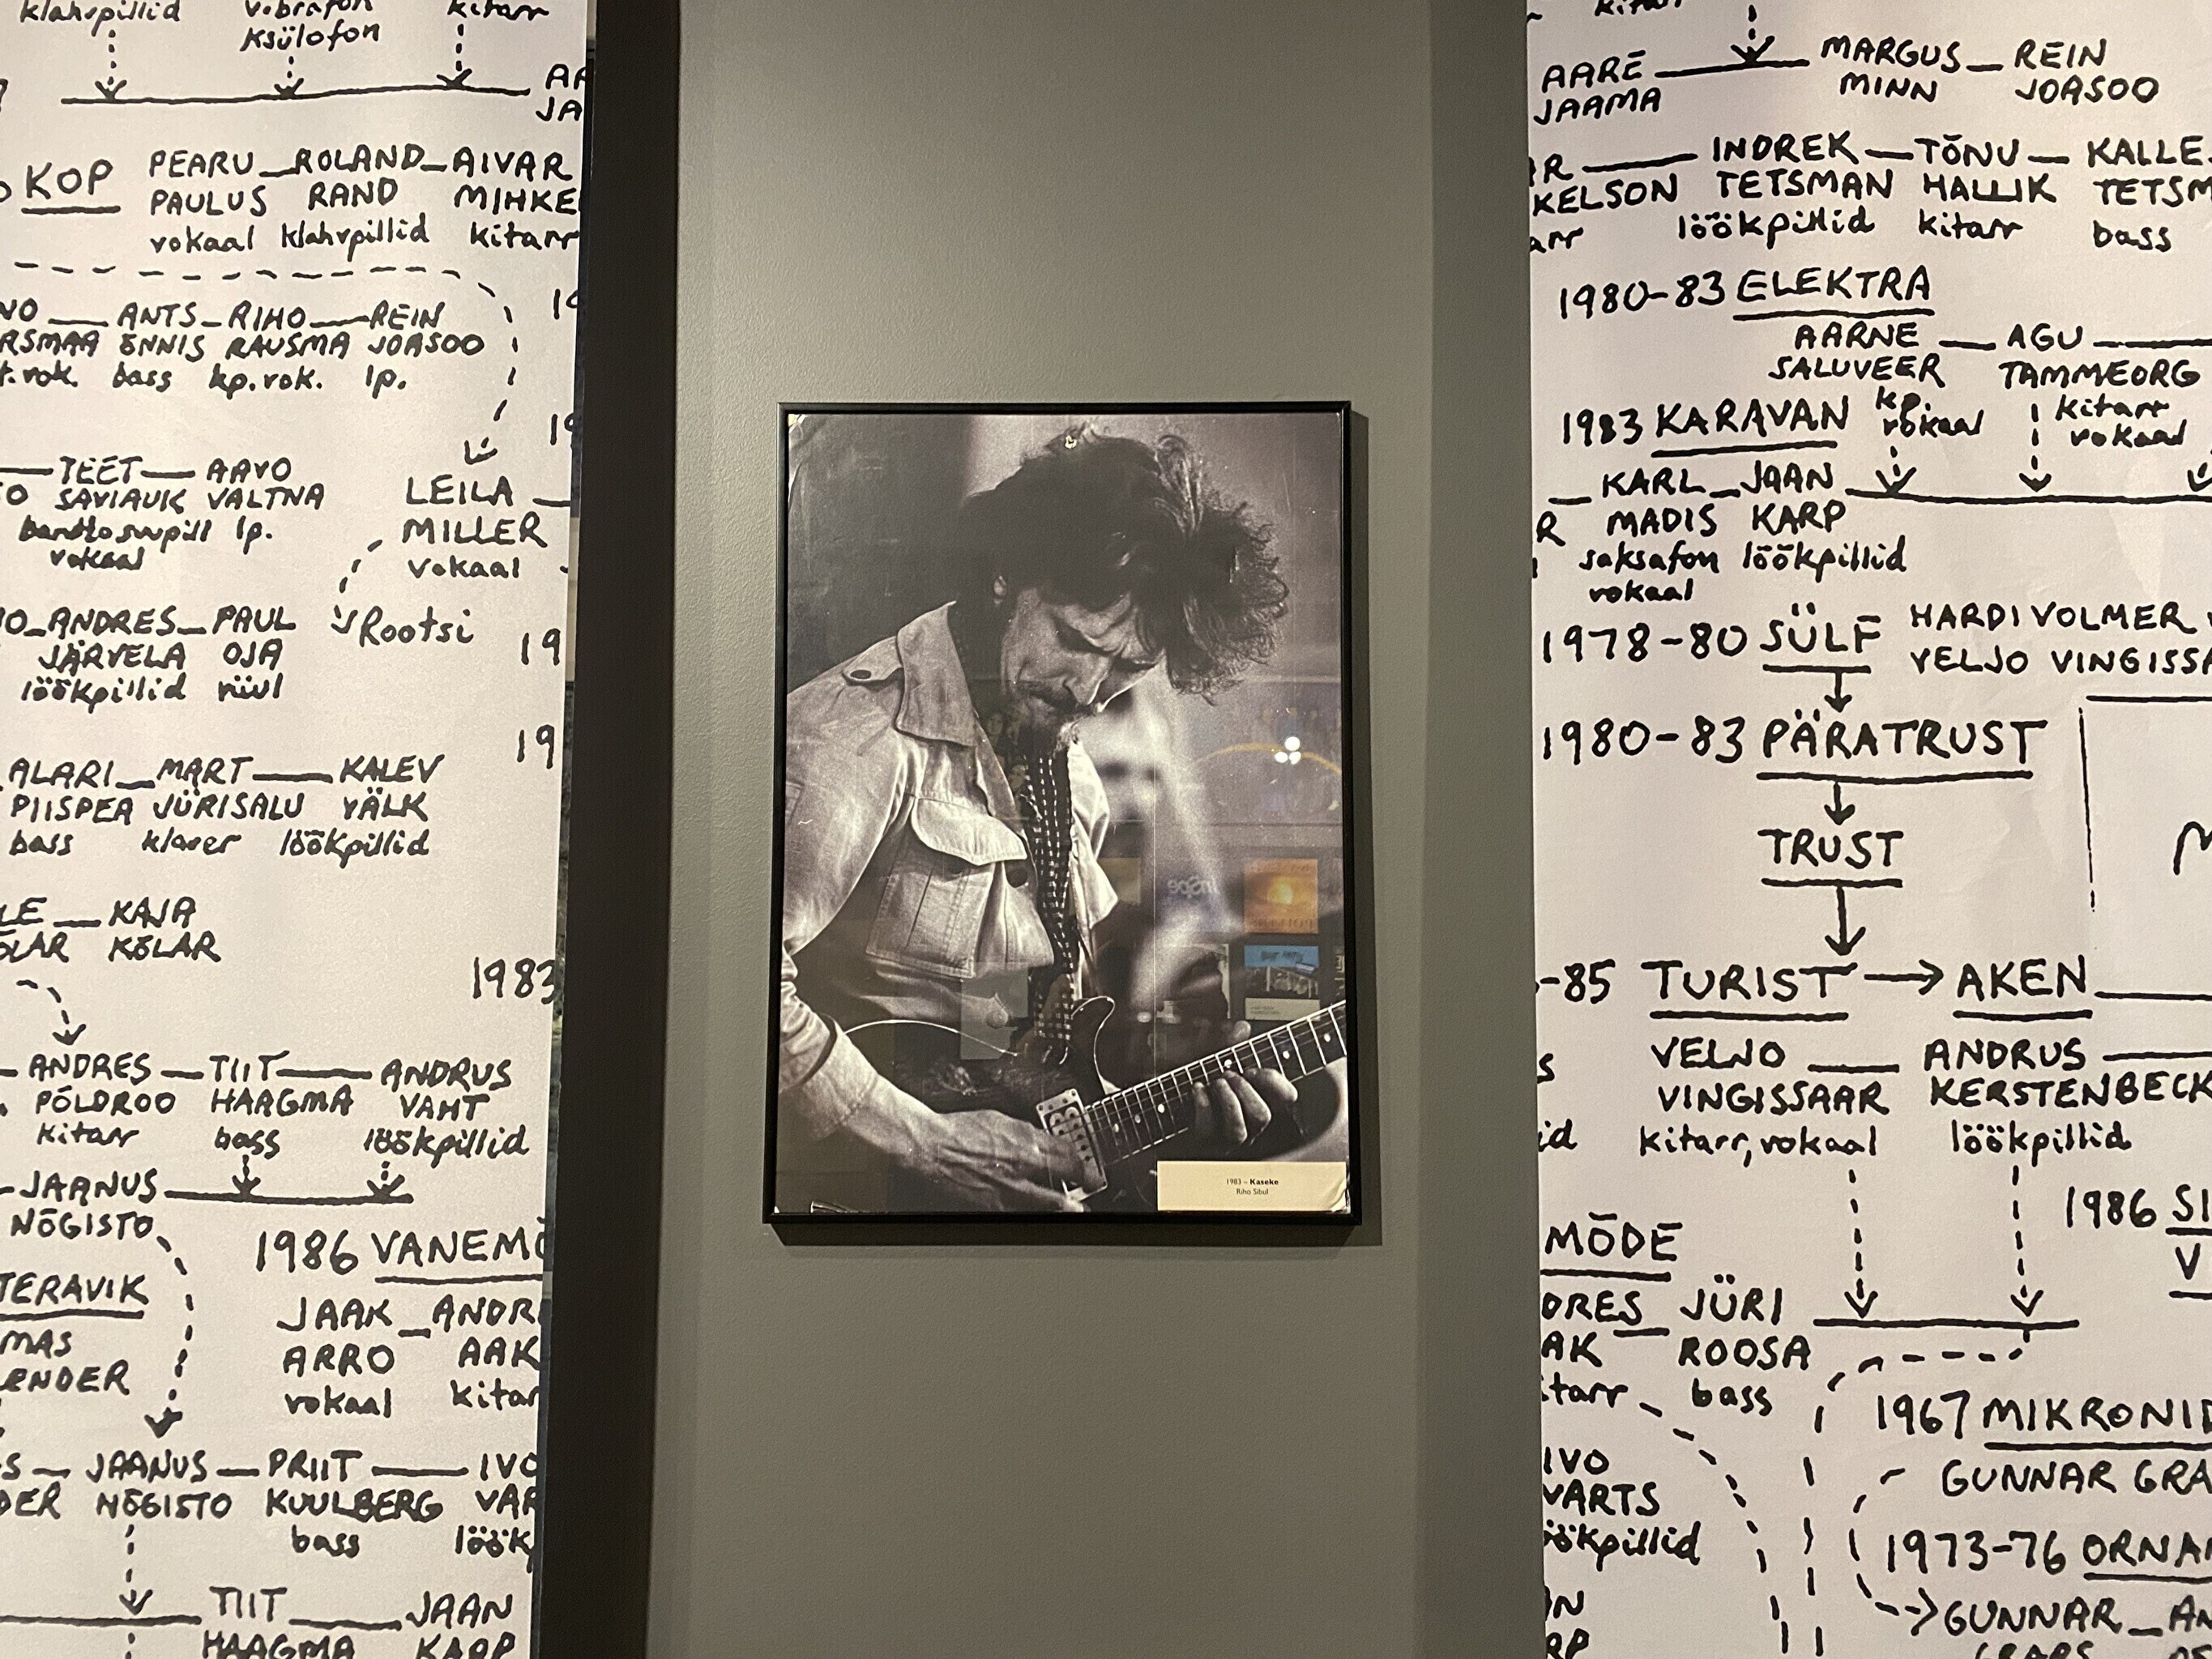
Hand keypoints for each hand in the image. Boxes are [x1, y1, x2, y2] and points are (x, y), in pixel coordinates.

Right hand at [914, 1111, 1087, 1211]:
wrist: (934, 1146)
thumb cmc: (960, 1130)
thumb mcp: (1000, 1119)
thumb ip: (1025, 1132)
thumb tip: (1041, 1139)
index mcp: (1025, 1138)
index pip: (1066, 1149)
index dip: (1082, 1158)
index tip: (1088, 1163)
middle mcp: (1023, 1162)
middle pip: (1065, 1174)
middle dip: (1084, 1181)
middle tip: (1093, 1184)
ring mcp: (1010, 1186)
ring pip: (1048, 1200)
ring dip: (1066, 1206)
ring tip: (1077, 1209)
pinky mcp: (995, 1203)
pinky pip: (1022, 1212)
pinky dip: (1035, 1215)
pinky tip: (1040, 1217)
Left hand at [1192, 1021, 1296, 1150]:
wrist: (1163, 1106)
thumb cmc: (1193, 1082)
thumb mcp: (1210, 1060)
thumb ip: (1227, 1045)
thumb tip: (1242, 1028)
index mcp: (1257, 1103)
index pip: (1286, 1098)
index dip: (1274, 1081)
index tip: (1252, 1068)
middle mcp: (1246, 1125)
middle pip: (1262, 1116)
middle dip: (1245, 1090)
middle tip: (1228, 1074)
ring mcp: (1223, 1139)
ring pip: (1238, 1132)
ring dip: (1227, 1101)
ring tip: (1215, 1082)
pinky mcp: (1200, 1143)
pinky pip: (1207, 1130)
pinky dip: (1202, 1105)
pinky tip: (1196, 1088)